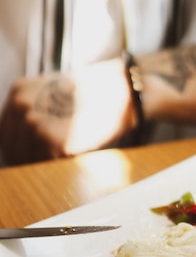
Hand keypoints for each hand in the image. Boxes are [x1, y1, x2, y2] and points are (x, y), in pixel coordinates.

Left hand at [0, 58, 136, 164]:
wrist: (124, 91)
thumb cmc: (95, 94)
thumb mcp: (54, 92)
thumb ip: (35, 111)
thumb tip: (22, 141)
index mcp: (19, 91)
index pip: (6, 131)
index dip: (20, 146)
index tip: (33, 153)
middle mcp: (21, 105)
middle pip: (12, 147)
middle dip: (29, 156)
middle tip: (53, 157)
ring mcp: (34, 123)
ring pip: (28, 159)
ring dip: (44, 161)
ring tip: (68, 150)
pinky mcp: (52, 141)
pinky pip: (47, 164)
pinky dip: (59, 164)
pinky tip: (75, 151)